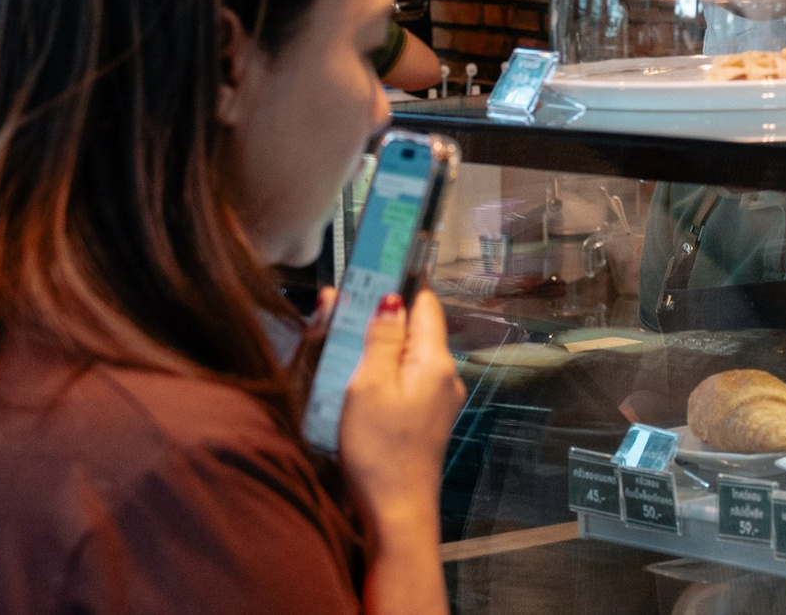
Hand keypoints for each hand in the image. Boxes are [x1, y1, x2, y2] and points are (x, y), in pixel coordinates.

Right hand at [337, 288, 464, 537]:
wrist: (395, 512)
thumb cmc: (379, 451)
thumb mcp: (369, 386)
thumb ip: (381, 339)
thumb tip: (391, 298)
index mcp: (435, 360)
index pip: (423, 304)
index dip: (397, 285)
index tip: (368, 273)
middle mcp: (446, 375)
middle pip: (414, 330)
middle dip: (379, 319)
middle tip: (340, 312)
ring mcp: (438, 399)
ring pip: (406, 357)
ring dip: (376, 348)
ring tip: (339, 345)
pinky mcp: (425, 419)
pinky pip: (404, 382)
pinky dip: (381, 374)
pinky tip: (354, 381)